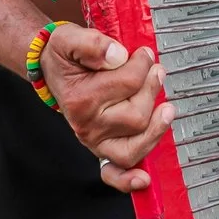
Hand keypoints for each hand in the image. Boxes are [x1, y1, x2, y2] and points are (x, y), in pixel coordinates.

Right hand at [40, 24, 171, 191]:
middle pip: (137, 115)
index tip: (143, 54)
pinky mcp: (102, 148)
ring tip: (166, 108)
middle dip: (151, 89)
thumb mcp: (71, 38)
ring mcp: (95, 140)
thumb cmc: (64, 56)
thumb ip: (92, 44)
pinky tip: (142, 180)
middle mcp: (87, 125)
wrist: (52, 68)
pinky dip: (128, 179)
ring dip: (156, 127)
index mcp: (81, 99)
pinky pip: (114, 172)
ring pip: (136, 145)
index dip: (142, 64)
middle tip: (154, 71)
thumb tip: (117, 56)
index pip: (128, 83)